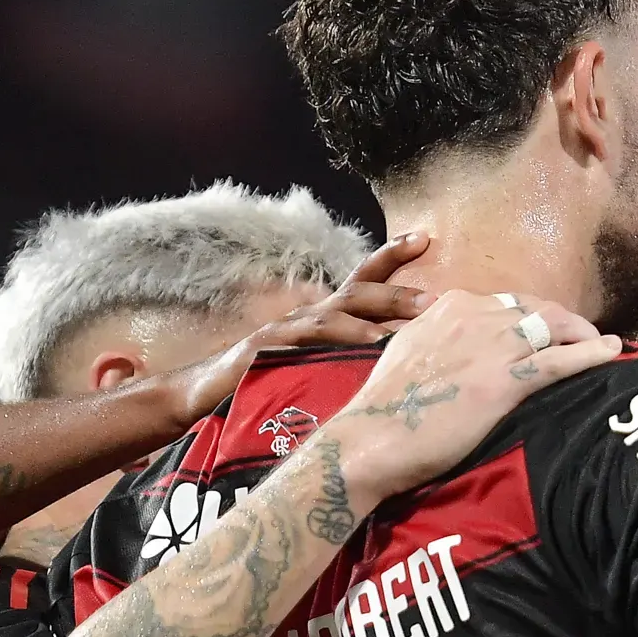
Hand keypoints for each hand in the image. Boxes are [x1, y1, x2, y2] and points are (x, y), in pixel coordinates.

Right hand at [153, 234, 438, 426]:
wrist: (202, 398)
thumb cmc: (268, 385)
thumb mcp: (318, 371)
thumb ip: (351, 365)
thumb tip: (403, 368)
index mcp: (323, 318)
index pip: (362, 278)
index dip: (391, 257)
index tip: (426, 237)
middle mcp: (307, 316)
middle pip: (357, 291)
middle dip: (397, 290)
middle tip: (435, 299)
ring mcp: (286, 331)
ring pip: (334, 315)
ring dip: (372, 319)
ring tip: (408, 327)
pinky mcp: (265, 352)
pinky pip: (305, 344)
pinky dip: (335, 344)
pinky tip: (362, 350)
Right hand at [329, 290, 618, 506]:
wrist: (371, 438)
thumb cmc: (385, 406)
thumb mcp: (408, 351)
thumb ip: (437, 337)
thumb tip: (453, 341)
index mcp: (450, 307)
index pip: (508, 302)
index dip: (535, 317)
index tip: (548, 331)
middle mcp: (474, 316)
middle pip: (538, 309)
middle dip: (566, 322)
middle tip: (583, 338)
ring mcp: (492, 346)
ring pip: (554, 328)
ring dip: (584, 335)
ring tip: (601, 347)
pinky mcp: (504, 380)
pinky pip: (559, 360)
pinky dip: (591, 355)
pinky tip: (612, 354)